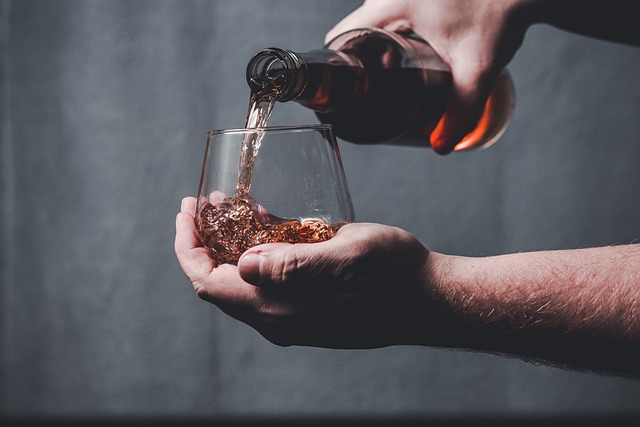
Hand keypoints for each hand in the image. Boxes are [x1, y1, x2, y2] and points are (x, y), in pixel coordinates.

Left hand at [175, 197, 446, 348]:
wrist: (428, 300)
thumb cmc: (393, 274)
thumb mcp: (346, 257)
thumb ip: (294, 265)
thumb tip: (244, 265)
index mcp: (278, 307)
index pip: (208, 281)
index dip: (188, 245)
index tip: (188, 208)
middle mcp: (277, 319)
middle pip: (220, 282)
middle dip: (206, 241)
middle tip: (208, 202)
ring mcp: (292, 319)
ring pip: (242, 283)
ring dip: (231, 246)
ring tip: (233, 207)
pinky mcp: (307, 312)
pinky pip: (267, 285)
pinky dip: (257, 256)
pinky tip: (267, 226)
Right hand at [326, 0, 530, 153]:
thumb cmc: (501, 16)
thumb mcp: (476, 70)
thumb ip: (460, 112)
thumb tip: (441, 146)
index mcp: (392, 6)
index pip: (342, 34)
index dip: (339, 64)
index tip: (348, 87)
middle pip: (359, 30)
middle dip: (363, 60)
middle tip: (376, 88)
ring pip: (379, 21)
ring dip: (381, 46)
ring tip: (394, 74)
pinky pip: (396, 11)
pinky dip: (397, 31)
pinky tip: (412, 51)